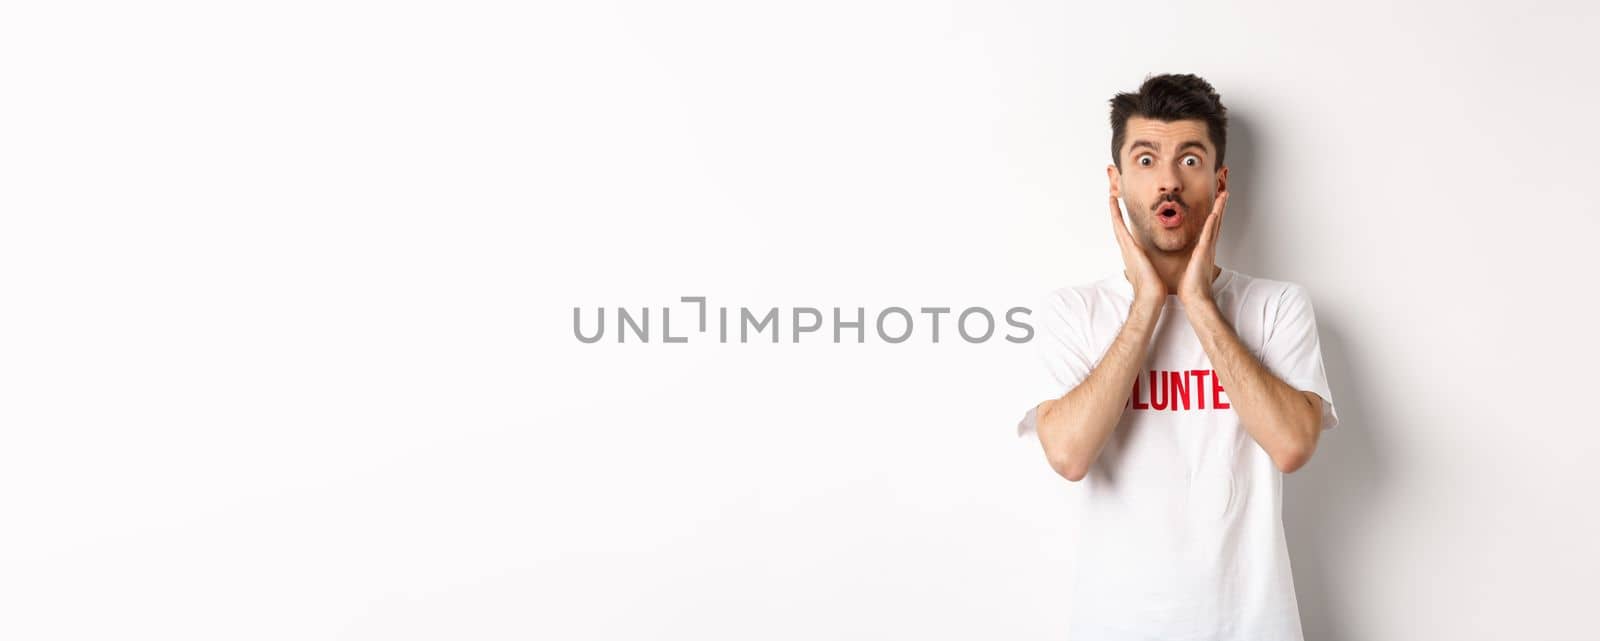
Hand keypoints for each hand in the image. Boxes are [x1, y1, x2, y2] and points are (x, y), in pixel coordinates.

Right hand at [1109, 192, 1166, 306]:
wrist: (1150, 298)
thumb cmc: (1153, 289)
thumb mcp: (1151, 274)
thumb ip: (1149, 267)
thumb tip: (1150, 267)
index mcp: (1132, 255)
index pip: (1125, 235)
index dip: (1121, 223)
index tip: (1120, 212)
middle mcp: (1127, 250)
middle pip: (1117, 227)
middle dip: (1114, 213)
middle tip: (1111, 198)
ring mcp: (1126, 249)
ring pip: (1117, 225)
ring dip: (1114, 211)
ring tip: (1111, 197)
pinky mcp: (1130, 248)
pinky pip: (1120, 228)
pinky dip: (1116, 215)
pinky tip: (1114, 205)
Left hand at [1178, 190, 1227, 306]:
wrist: (1195, 299)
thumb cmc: (1191, 287)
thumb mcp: (1190, 268)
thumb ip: (1190, 261)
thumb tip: (1185, 258)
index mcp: (1204, 250)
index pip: (1211, 228)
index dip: (1215, 214)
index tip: (1217, 203)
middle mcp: (1209, 247)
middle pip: (1216, 222)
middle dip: (1221, 206)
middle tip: (1225, 192)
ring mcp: (1208, 249)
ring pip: (1215, 224)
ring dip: (1220, 209)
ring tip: (1224, 195)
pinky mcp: (1203, 254)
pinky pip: (1208, 235)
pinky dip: (1211, 224)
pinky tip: (1214, 213)